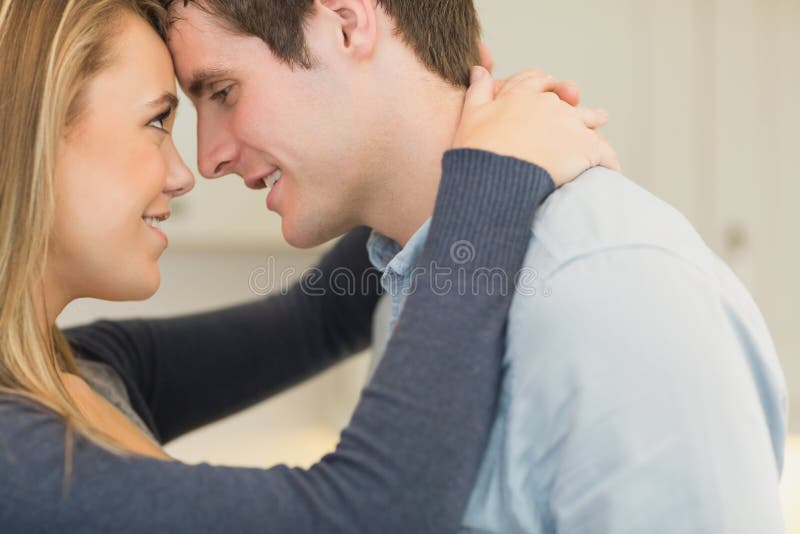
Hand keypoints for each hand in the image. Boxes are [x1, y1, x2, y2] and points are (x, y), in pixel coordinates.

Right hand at [453, 67, 620, 186]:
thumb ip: (478, 90)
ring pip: (589, 123)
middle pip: (567, 102)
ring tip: (600, 146)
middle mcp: (550, 104)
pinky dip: (608, 163)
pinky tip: (610, 171)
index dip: (545, 86)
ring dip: (594, 132)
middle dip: (573, 109)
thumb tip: (478, 70)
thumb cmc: (479, 149)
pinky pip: (604, 154)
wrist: (496, 175)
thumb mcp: (471, 115)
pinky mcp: (585, 148)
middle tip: (586, 117)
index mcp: (522, 95)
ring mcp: (570, 125)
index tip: (551, 89)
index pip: (537, 82)